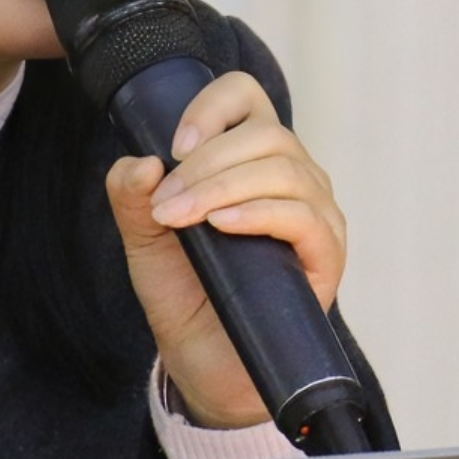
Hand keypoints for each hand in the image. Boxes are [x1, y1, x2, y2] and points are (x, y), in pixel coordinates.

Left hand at [100, 70, 349, 430]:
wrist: (205, 360)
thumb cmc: (185, 293)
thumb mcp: (144, 238)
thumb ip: (131, 196)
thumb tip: (141, 162)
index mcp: (253, 159)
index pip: (246, 98)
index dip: (212, 107)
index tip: (173, 146)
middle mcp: (295, 178)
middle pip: (267, 135)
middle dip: (207, 163)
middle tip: (166, 204)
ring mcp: (317, 215)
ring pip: (285, 170)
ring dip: (223, 187)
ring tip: (182, 218)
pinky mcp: (327, 256)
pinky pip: (303, 218)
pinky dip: (259, 214)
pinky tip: (222, 226)